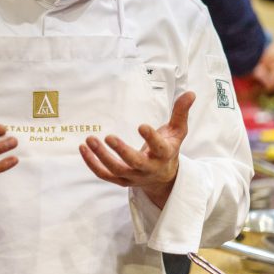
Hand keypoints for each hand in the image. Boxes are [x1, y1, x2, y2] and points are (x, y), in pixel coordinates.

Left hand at [79, 91, 194, 208]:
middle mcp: (148, 168)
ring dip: (101, 156)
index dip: (151, 138)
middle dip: (122, 151)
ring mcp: (133, 176)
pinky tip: (83, 148)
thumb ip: (180, 113)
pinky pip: (104, 175)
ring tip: (89, 140)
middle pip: (135, 163)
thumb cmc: (168, 148)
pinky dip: (92, 163)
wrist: (163, 178)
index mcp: (164, 155)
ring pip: (116, 170)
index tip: (141, 126)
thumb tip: (190, 93)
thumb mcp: (177, 132)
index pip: (159, 147)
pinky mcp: (120, 180)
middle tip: (108, 137)